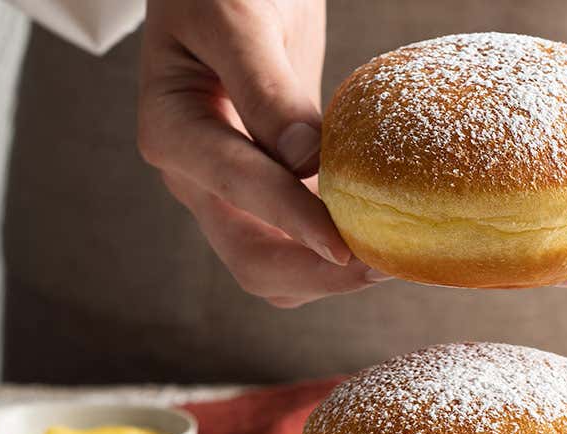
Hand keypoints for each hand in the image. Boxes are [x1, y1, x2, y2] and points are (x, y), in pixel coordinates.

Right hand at [138, 0, 385, 307]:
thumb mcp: (237, 19)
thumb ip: (265, 87)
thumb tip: (304, 161)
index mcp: (175, 132)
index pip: (240, 190)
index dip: (295, 221)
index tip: (347, 247)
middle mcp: (197, 176)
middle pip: (252, 259)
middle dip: (316, 273)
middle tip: (382, 266)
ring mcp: (232, 188)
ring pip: (278, 263)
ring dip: (329, 275)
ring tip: (391, 260)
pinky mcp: (271, 185)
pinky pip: (302, 237)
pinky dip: (337, 249)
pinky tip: (383, 240)